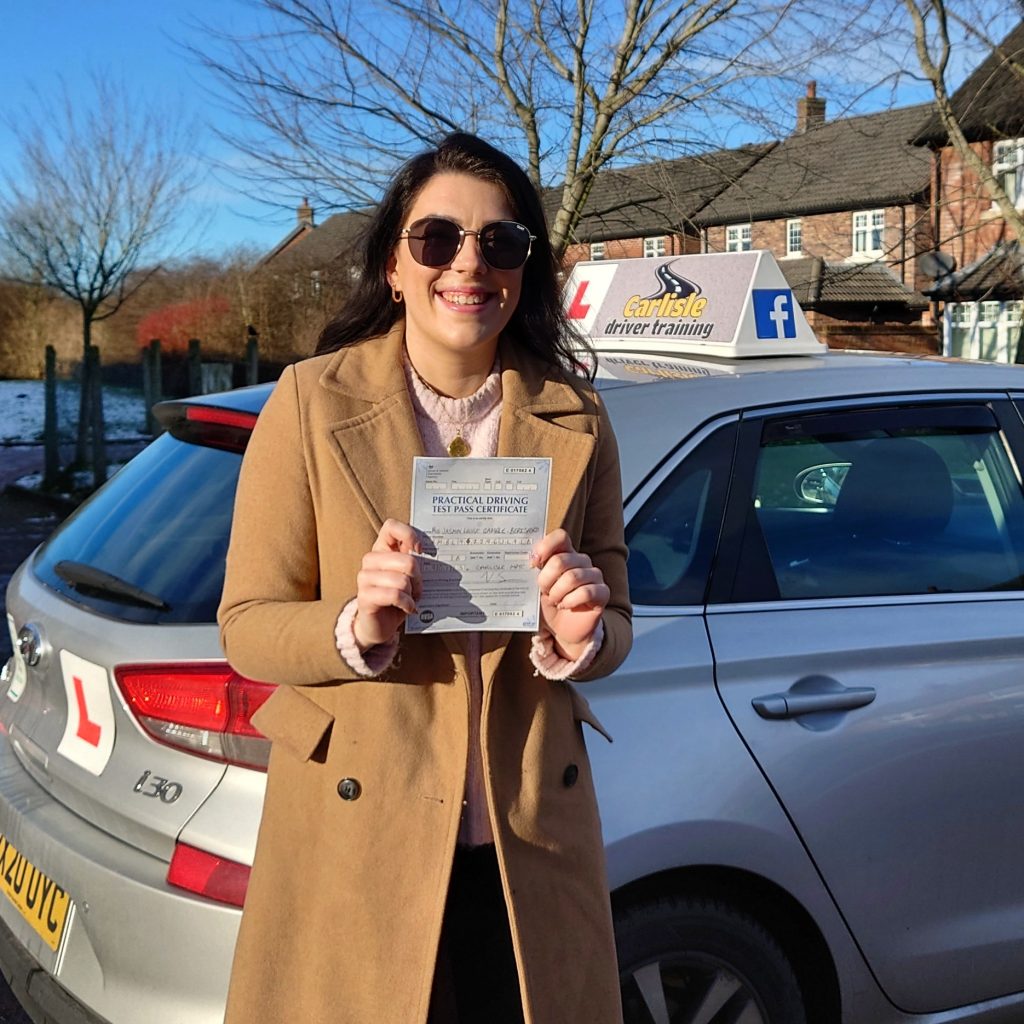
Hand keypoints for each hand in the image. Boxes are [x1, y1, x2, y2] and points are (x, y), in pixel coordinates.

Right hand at [353, 519, 422, 649]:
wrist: (379, 625)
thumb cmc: (397, 598)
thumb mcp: (408, 577)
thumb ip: (414, 562)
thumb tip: (428, 553)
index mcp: (382, 549)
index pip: (391, 526)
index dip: (410, 535)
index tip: (420, 551)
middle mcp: (371, 560)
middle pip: (407, 560)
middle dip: (418, 579)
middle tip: (417, 589)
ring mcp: (365, 578)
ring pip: (402, 580)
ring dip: (412, 594)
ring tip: (410, 600)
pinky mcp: (364, 596)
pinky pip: (394, 595)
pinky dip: (407, 604)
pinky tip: (407, 608)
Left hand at [531, 529, 608, 659]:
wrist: (562, 628)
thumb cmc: (549, 603)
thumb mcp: (537, 586)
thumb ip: (534, 571)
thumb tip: (529, 561)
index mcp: (565, 553)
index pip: (560, 536)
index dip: (545, 547)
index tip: (533, 563)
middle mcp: (582, 561)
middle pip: (562, 560)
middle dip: (546, 579)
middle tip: (543, 591)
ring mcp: (594, 575)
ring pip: (573, 577)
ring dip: (557, 592)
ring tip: (554, 601)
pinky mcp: (603, 592)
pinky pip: (586, 592)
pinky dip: (570, 601)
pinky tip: (564, 606)